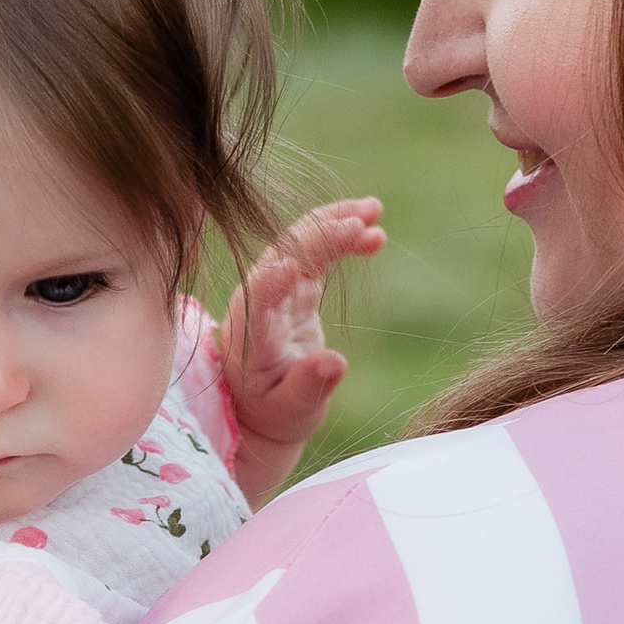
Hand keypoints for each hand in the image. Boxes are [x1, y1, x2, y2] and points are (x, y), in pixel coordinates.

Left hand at [219, 198, 384, 499]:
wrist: (263, 406)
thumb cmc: (275, 413)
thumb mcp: (293, 412)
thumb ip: (309, 387)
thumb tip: (336, 362)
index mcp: (249, 335)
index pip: (256, 299)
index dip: (272, 282)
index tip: (293, 267)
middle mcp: (257, 300)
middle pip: (282, 255)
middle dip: (318, 236)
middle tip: (360, 222)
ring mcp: (275, 287)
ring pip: (302, 242)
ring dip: (335, 222)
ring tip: (374, 210)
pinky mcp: (295, 282)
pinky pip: (317, 249)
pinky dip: (342, 235)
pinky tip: (374, 230)